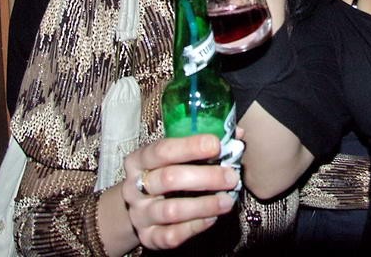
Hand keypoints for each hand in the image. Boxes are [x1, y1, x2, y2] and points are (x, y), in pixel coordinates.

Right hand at [121, 135, 239, 250]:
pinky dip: (195, 226)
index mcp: (139, 159)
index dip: (190, 146)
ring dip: (205, 205)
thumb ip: (202, 144)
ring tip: (227, 200)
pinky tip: (212, 217)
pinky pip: (172, 235)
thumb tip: (236, 133)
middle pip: (168, 179)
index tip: (216, 145)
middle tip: (231, 177)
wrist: (141, 207)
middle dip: (205, 177)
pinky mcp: (148, 237)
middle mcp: (134, 187)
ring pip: (171, 210)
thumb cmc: (164, 173)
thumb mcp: (176, 155)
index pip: (163, 150)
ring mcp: (139, 214)